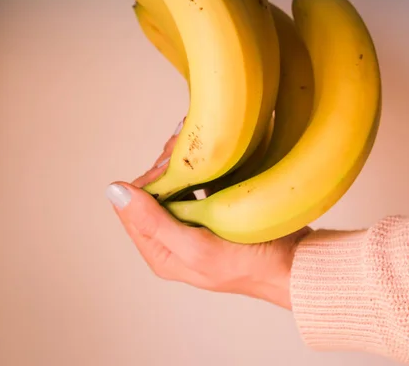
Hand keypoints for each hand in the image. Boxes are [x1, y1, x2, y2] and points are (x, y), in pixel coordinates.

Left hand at [106, 120, 311, 309]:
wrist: (294, 263)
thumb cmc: (247, 263)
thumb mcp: (196, 246)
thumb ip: (153, 221)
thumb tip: (114, 191)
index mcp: (160, 250)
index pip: (132, 207)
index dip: (146, 181)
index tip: (171, 166)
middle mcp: (172, 235)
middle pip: (153, 189)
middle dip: (167, 166)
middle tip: (190, 153)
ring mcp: (194, 219)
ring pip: (174, 180)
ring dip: (183, 160)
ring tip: (199, 145)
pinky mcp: (214, 207)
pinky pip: (197, 179)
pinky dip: (200, 164)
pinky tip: (211, 150)